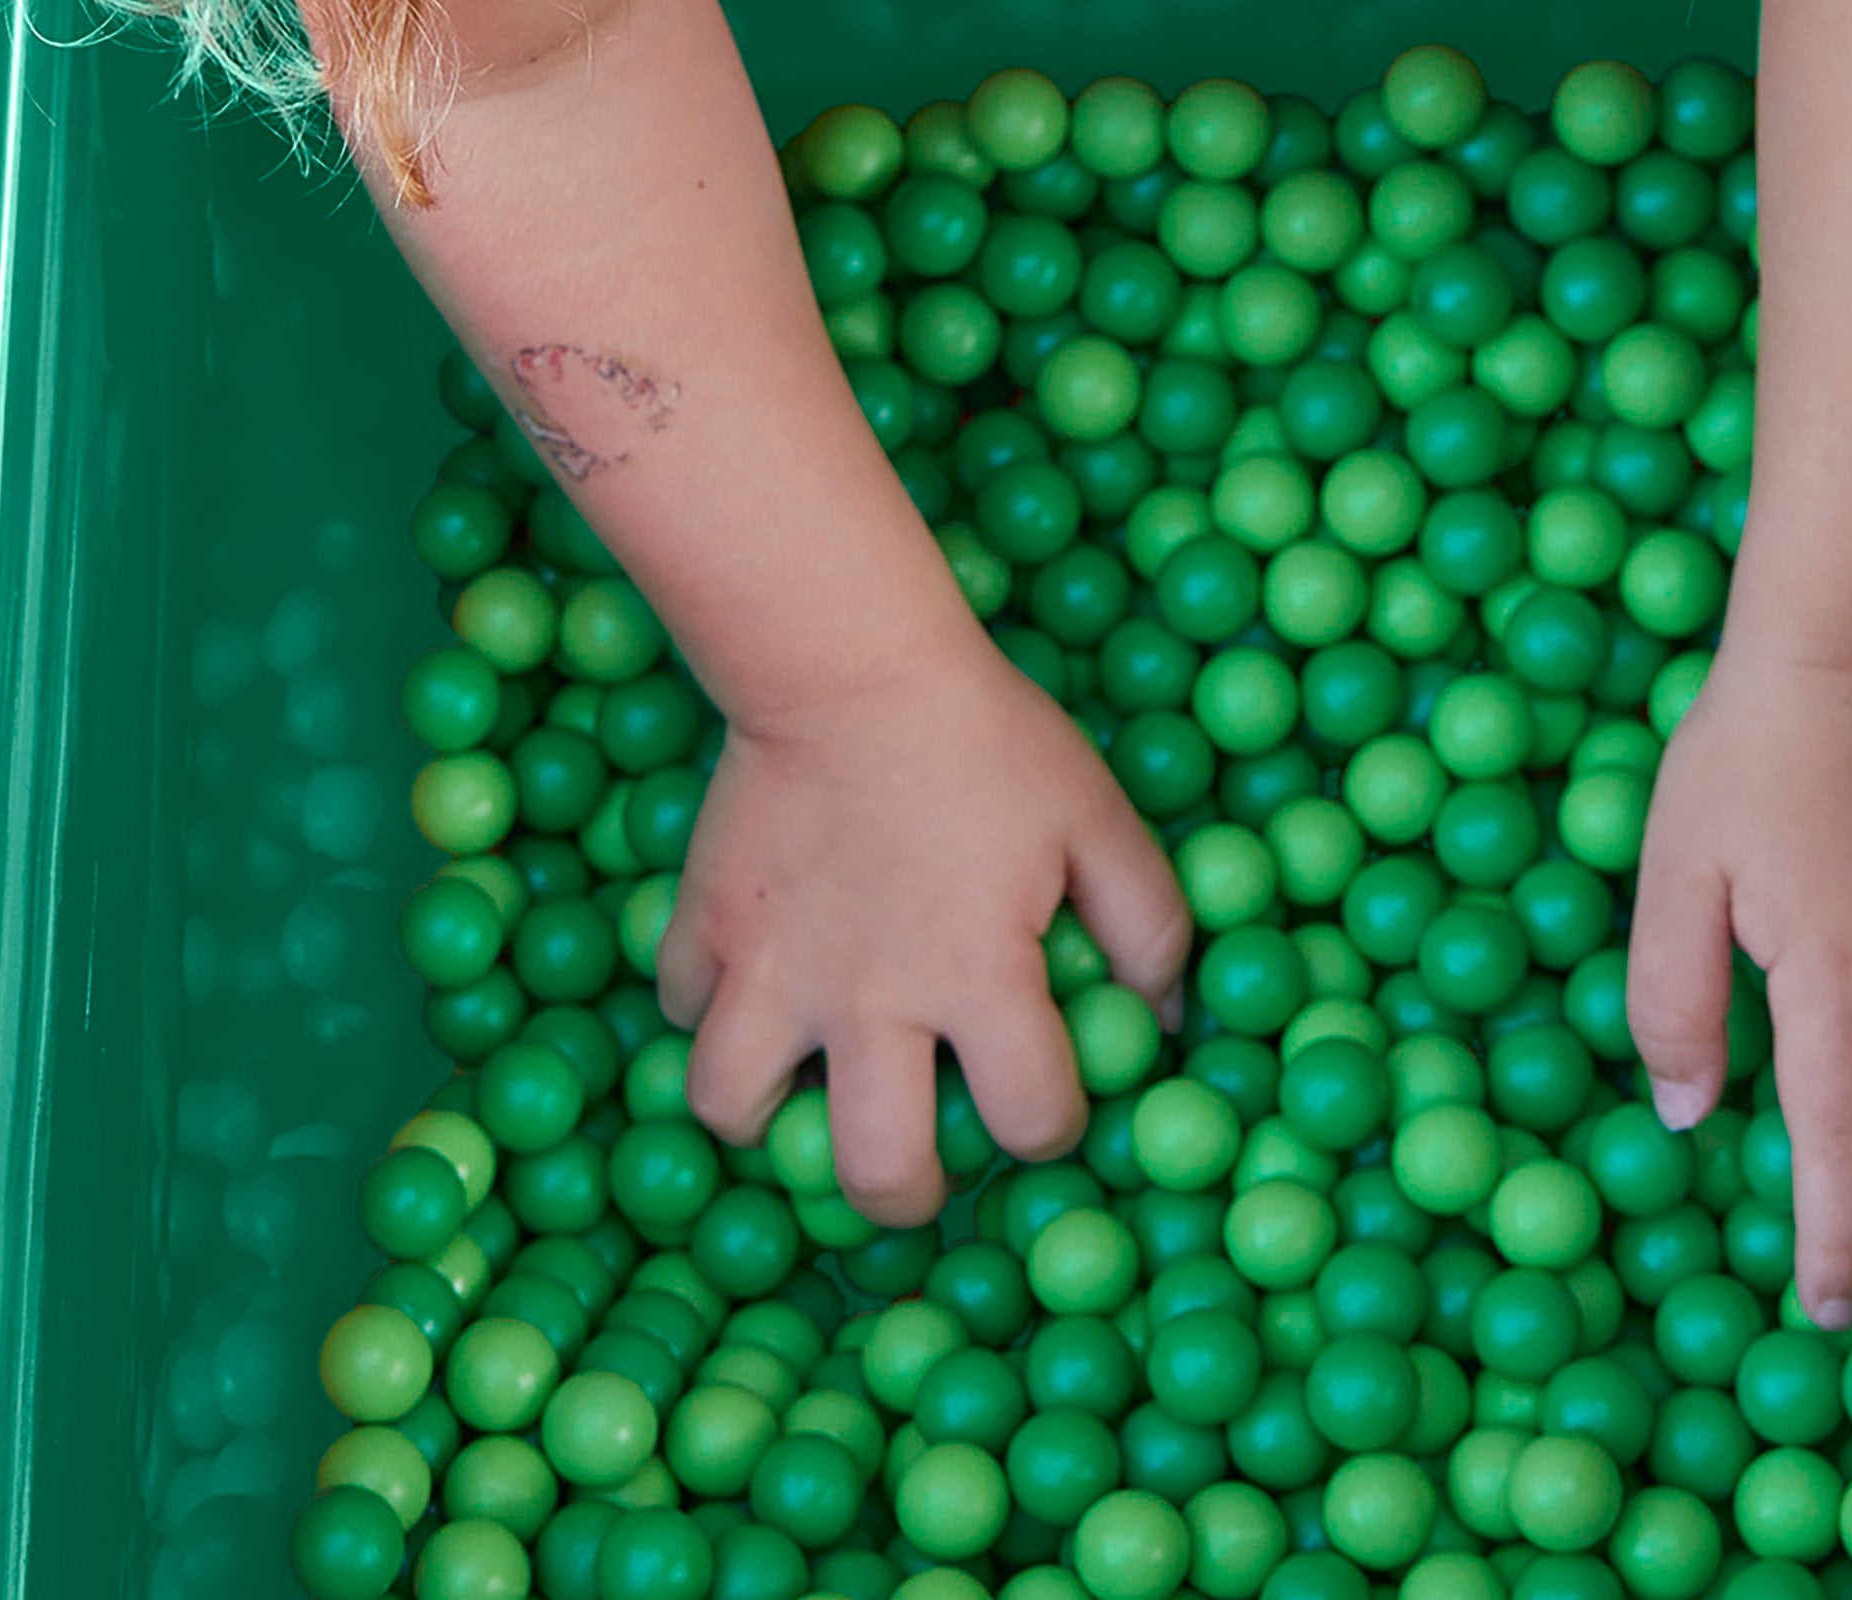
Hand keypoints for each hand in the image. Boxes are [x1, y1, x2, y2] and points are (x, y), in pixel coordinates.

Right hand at [656, 629, 1187, 1223]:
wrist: (851, 660)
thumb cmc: (987, 738)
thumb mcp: (1097, 815)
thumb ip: (1149, 924)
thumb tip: (1170, 1019)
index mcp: (979, 976)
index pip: (1031, 1117)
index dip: (1053, 1123)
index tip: (1043, 1099)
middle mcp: (870, 1000)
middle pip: (878, 1171)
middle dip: (907, 1191)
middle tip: (917, 1157)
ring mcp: (770, 971)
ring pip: (732, 1109)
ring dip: (769, 1113)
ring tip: (807, 1081)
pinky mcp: (700, 928)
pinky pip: (681, 1010)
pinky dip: (710, 1010)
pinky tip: (754, 979)